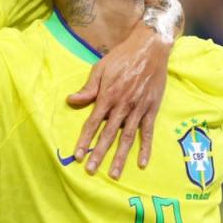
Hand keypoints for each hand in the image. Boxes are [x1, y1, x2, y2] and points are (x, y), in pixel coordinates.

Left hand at [68, 25, 169, 178]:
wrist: (150, 48)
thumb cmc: (123, 57)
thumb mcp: (101, 68)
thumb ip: (88, 88)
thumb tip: (71, 100)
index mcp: (108, 96)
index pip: (93, 123)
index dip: (85, 140)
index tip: (77, 155)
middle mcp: (123, 105)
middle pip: (108, 135)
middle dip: (99, 154)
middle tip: (90, 170)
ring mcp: (139, 109)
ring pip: (127, 138)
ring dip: (120, 157)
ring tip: (114, 174)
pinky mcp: (152, 109)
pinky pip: (148, 132)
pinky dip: (146, 148)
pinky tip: (142, 163)